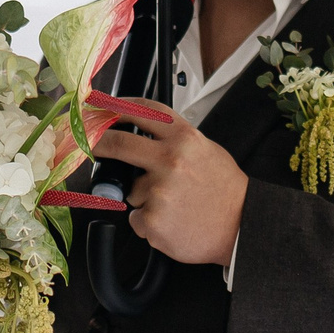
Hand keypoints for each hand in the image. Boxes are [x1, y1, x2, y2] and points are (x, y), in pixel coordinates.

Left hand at [91, 106, 248, 265]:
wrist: (243, 226)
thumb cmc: (225, 191)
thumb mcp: (206, 150)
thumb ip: (174, 140)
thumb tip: (142, 134)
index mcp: (184, 139)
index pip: (142, 111)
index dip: (114, 106)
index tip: (97, 106)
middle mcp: (170, 160)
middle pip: (118, 143)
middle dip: (97, 142)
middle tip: (90, 144)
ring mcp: (159, 191)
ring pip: (130, 190)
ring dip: (144, 198)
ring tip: (174, 204)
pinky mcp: (153, 219)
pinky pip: (136, 217)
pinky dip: (149, 221)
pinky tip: (173, 221)